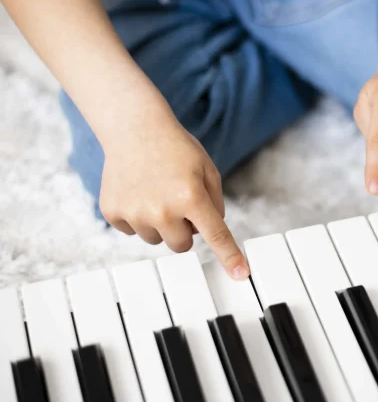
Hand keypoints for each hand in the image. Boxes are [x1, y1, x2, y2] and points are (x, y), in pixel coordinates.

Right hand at [99, 110, 249, 279]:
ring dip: (161, 223)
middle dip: (185, 229)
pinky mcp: (113, 213)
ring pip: (157, 239)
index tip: (240, 274)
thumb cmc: (176, 149)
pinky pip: (133, 231)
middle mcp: (162, 209)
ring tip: (156, 191)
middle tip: (178, 201)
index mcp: (191, 196)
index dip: (229, 256)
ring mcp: (135, 213)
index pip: (215, 235)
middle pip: (182, 245)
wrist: (134, 128)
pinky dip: (137, 216)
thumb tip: (210, 233)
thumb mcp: (207, 170)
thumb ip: (215, 203)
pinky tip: (138, 191)